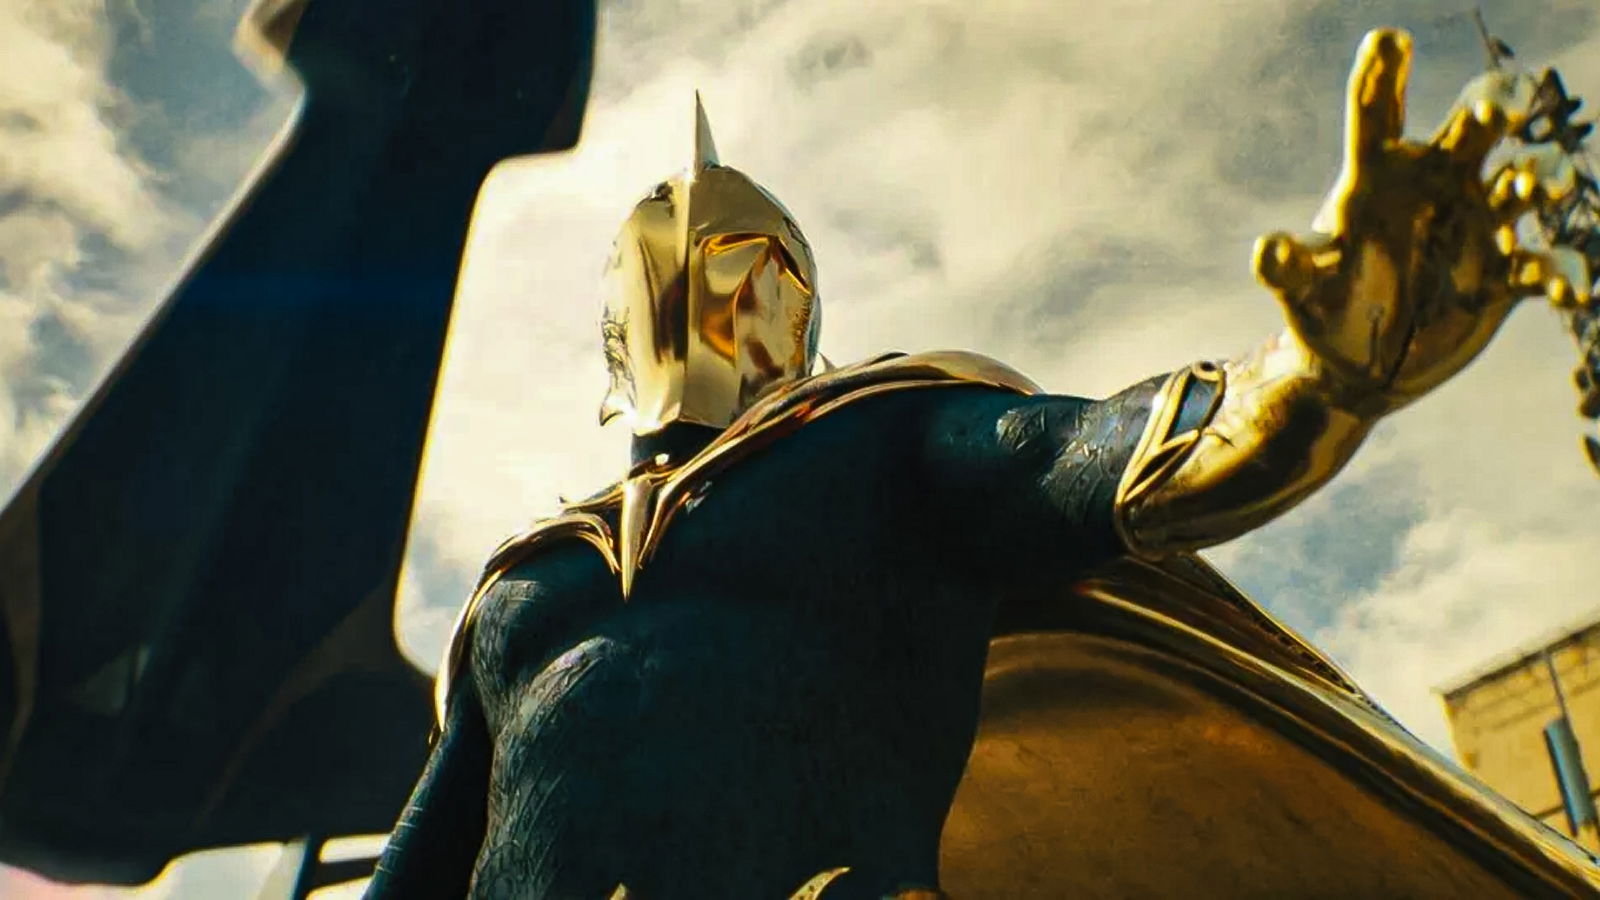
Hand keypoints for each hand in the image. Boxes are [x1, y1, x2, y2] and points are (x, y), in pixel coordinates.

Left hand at [1251, 28, 1589, 414]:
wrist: (1361, 366)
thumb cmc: (1325, 311)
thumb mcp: (1304, 292)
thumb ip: (1290, 268)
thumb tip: (1267, 249)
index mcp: (1379, 178)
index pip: (1378, 116)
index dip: (1382, 76)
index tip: (1387, 39)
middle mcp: (1436, 186)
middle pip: (1473, 126)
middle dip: (1493, 106)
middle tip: (1500, 110)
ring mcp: (1477, 223)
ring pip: (1524, 178)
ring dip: (1540, 176)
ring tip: (1537, 190)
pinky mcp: (1503, 273)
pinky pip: (1544, 261)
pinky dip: (1560, 270)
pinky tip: (1565, 288)